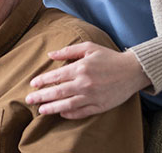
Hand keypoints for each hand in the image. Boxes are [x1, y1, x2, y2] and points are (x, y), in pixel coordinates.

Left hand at [25, 42, 150, 118]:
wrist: (133, 71)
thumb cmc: (109, 57)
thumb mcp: (89, 48)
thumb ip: (68, 51)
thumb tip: (50, 54)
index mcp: (80, 68)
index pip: (56, 76)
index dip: (42, 81)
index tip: (33, 84)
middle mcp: (84, 83)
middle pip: (57, 92)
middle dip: (41, 96)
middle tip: (29, 99)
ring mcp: (92, 96)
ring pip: (67, 105)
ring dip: (52, 108)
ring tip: (41, 110)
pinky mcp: (100, 106)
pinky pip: (81, 113)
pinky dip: (69, 114)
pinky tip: (61, 113)